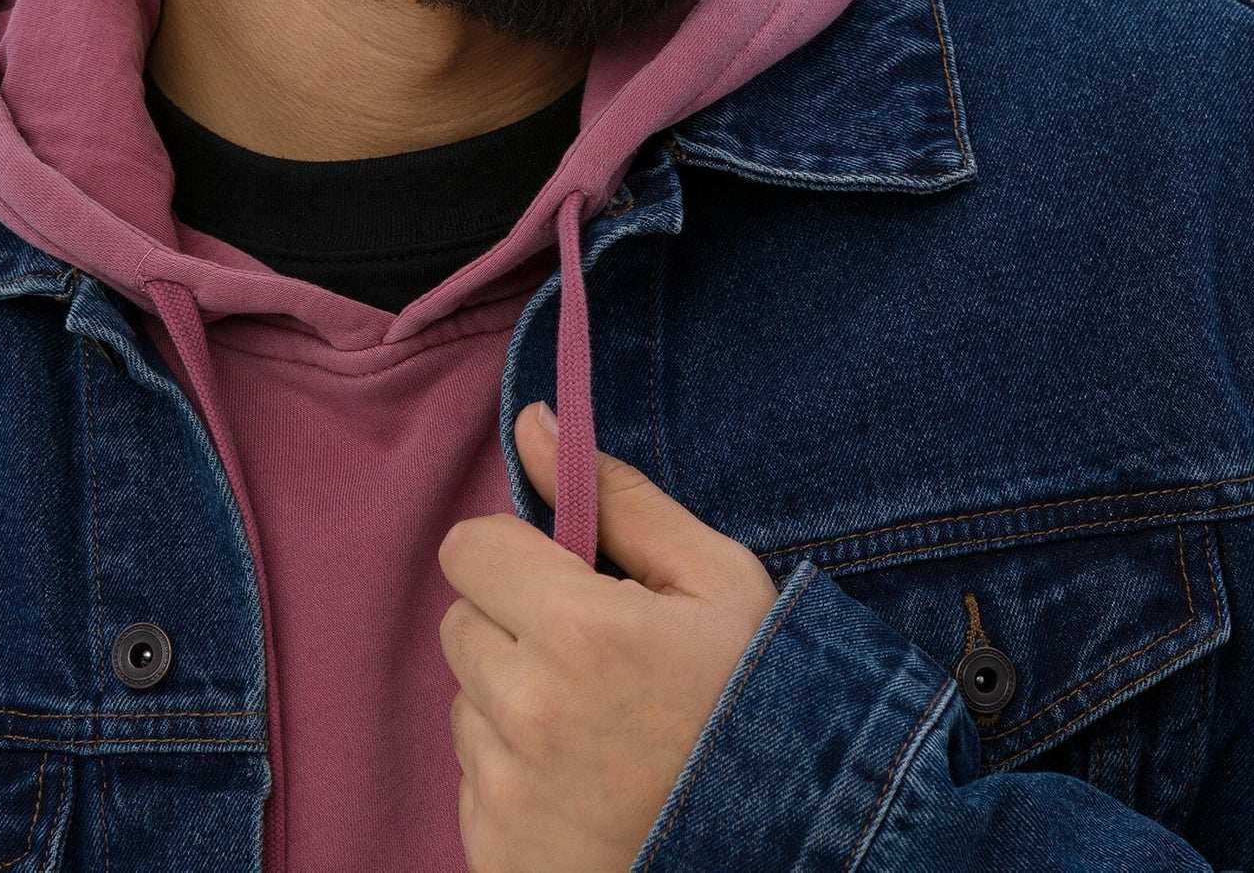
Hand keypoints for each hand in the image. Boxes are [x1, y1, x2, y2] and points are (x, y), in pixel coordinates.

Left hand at [437, 400, 778, 872]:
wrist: (792, 849)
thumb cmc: (759, 704)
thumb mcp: (717, 581)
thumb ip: (616, 496)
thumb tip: (536, 423)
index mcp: (580, 631)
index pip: (468, 549)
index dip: (515, 555)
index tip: (564, 579)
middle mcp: (528, 714)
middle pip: (462, 624)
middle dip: (515, 627)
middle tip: (594, 661)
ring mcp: (507, 798)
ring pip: (466, 705)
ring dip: (513, 705)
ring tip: (600, 731)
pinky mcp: (495, 858)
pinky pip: (473, 785)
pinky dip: (516, 780)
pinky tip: (587, 788)